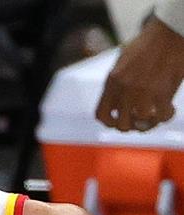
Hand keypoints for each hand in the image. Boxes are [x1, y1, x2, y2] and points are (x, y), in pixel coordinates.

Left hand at [96, 17, 183, 131]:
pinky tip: (169, 109)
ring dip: (150, 123)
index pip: (101, 115)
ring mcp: (143, 92)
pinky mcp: (162, 92)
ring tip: (155, 116)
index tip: (119, 120)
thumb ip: (117, 83)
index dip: (110, 123)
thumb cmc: (147, 45)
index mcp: (112, 81)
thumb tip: (116, 105)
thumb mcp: (122, 62)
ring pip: (141, 123)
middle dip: (131, 126)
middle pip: (121, 124)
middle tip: (140, 120)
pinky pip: (162, 116)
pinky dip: (166, 116)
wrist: (169, 32)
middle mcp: (124, 89)